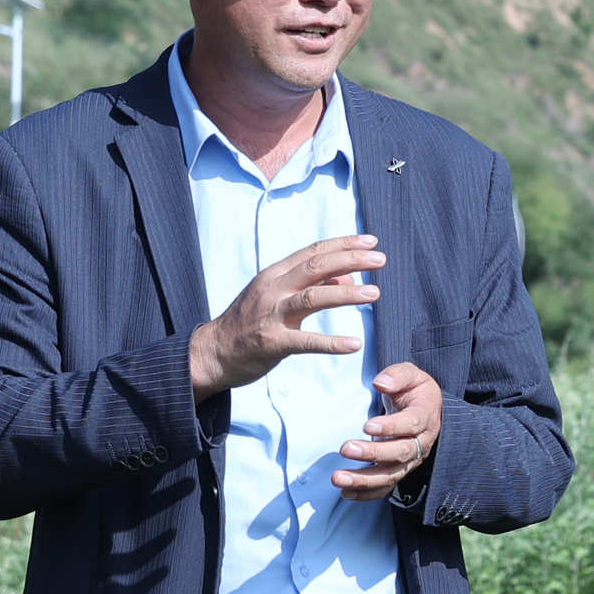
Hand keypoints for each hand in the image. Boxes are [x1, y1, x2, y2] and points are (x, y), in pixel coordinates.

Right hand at [190, 235, 380, 396]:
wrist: (213, 351)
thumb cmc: (249, 323)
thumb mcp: (276, 297)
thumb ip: (310, 286)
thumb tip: (348, 280)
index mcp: (275, 274)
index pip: (313, 251)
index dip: (343, 244)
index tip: (371, 241)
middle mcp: (273, 289)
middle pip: (316, 267)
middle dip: (351, 259)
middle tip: (380, 259)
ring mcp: (271, 314)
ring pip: (313, 297)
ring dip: (347, 294)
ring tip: (374, 293)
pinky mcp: (272, 342)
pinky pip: (306, 341)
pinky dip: (331, 342)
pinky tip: (354, 344)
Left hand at [333, 362, 442, 499]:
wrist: (427, 408)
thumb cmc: (414, 390)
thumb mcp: (411, 374)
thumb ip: (397, 375)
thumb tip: (381, 383)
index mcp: (425, 416)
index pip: (411, 423)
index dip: (391, 426)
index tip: (367, 426)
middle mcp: (421, 442)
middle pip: (401, 453)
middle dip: (373, 453)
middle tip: (346, 449)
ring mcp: (411, 460)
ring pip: (391, 475)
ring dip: (364, 479)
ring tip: (338, 478)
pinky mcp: (399, 470)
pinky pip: (385, 487)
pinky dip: (366, 494)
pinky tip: (345, 493)